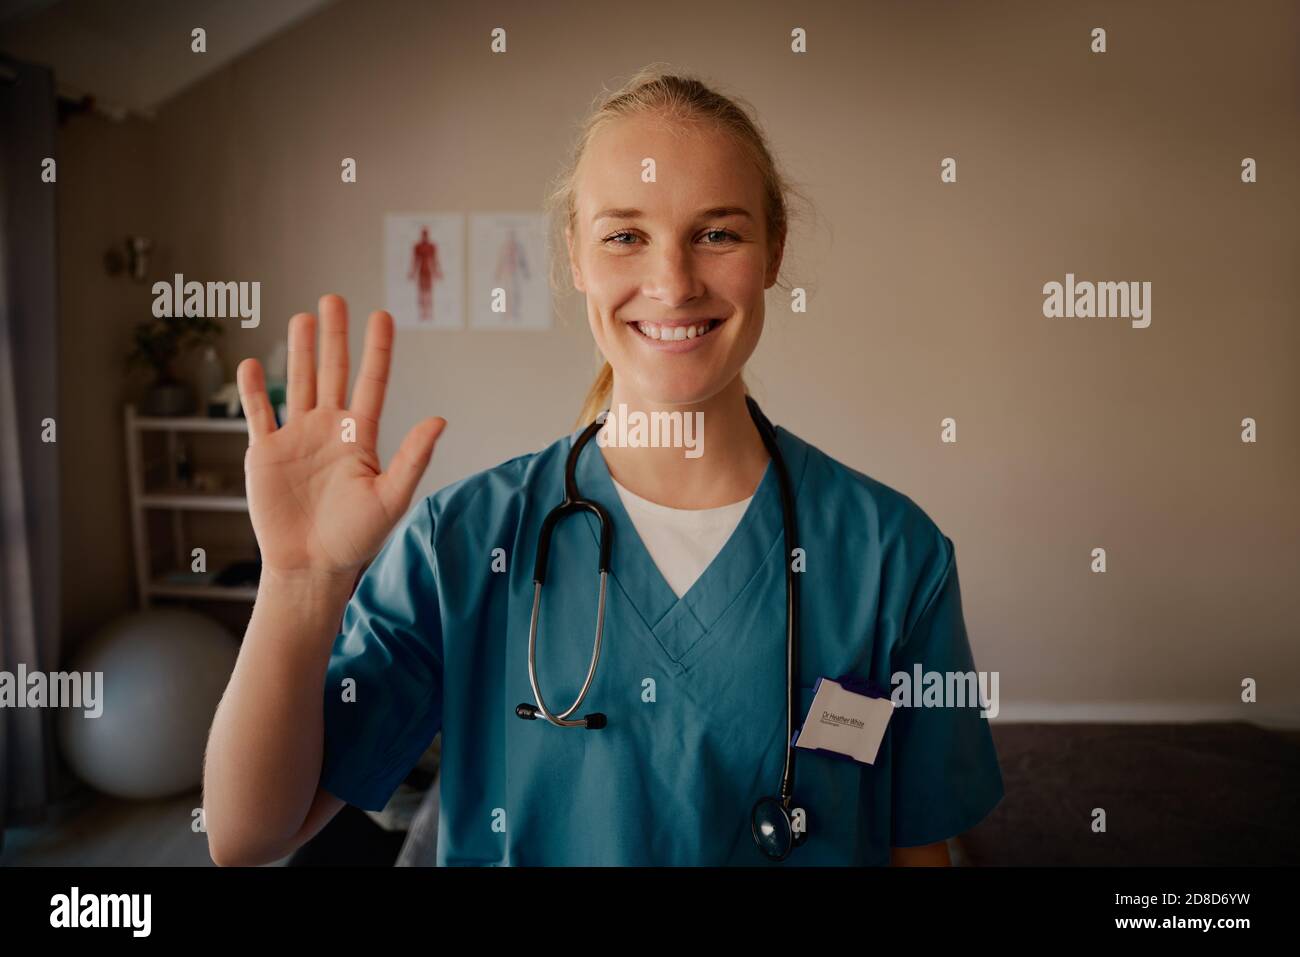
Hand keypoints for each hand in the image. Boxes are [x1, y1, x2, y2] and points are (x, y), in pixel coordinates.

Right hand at [237, 294, 445, 578]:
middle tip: (333, 298)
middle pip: (333, 372)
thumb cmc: (356, 539)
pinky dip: (252, 389)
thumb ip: (412, 457)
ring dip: (299, 351)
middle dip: (335, 336)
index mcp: (361, 437)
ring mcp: (297, 439)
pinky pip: (258, 414)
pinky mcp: (266, 454)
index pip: (372, 382)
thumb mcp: (391, 497)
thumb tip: (440, 419)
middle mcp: (329, 430)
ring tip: (303, 317)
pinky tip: (252, 362)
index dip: (377, 350)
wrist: (312, 567)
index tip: (381, 315)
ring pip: (298, 384)